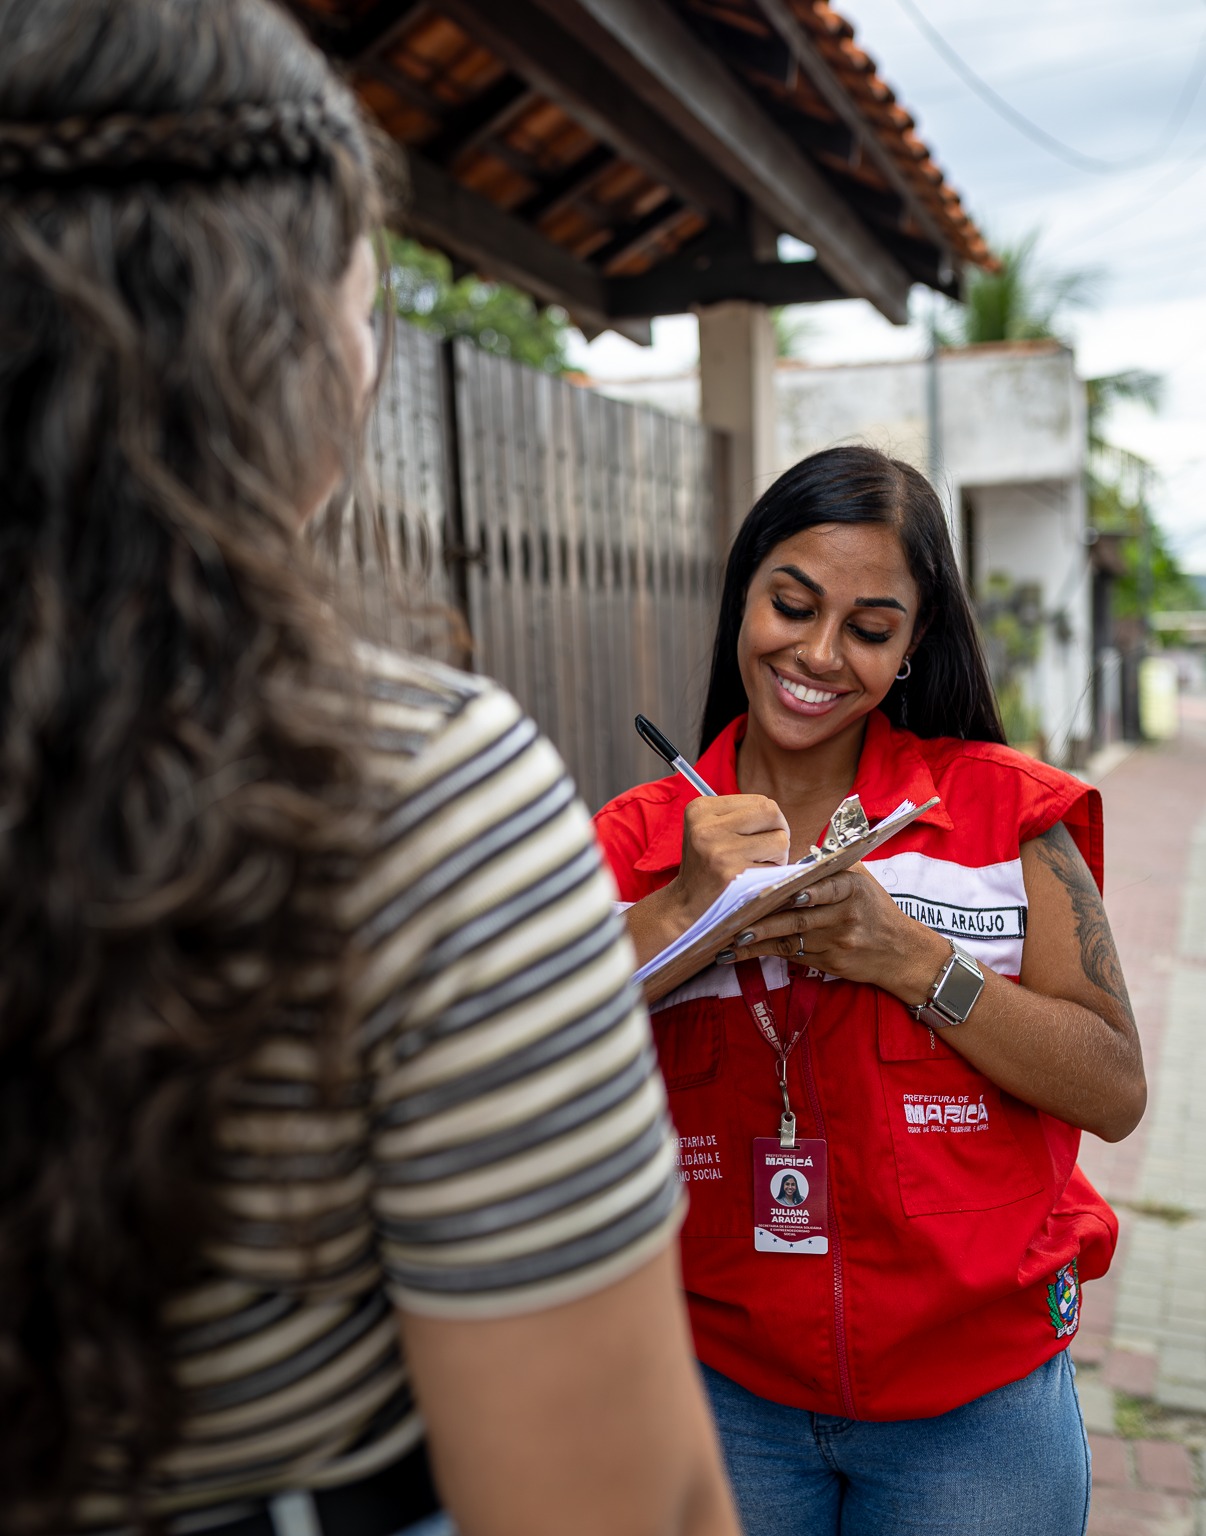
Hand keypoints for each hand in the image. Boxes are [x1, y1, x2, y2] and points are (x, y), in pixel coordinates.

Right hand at [667, 794, 790, 925]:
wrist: (685, 905)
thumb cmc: (706, 866)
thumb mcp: (709, 830)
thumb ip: (740, 815)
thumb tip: (779, 815)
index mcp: (700, 809)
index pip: (760, 800)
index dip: (770, 819)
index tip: (761, 835)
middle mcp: (707, 828)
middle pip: (772, 813)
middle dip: (780, 831)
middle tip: (770, 848)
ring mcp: (720, 852)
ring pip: (780, 840)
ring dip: (779, 856)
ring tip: (758, 865)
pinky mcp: (733, 876)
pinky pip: (775, 868)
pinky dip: (771, 875)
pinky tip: (753, 881)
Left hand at [716, 864, 950, 1003]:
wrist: (901, 952)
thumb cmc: (874, 908)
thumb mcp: (862, 879)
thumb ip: (831, 865)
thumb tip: (796, 854)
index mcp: (853, 888)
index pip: (829, 889)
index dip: (809, 893)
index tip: (787, 894)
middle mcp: (845, 916)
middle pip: (801, 919)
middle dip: (768, 921)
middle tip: (738, 922)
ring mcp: (837, 942)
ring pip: (792, 940)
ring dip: (760, 941)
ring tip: (731, 939)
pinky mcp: (829, 963)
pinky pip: (793, 956)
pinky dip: (766, 954)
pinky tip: (740, 954)